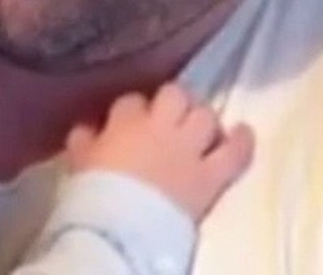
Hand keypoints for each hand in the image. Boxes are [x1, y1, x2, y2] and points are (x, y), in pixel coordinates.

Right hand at [65, 83, 254, 221]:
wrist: (122, 227)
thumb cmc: (94, 194)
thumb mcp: (79, 162)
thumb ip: (84, 140)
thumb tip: (86, 129)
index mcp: (126, 122)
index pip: (132, 101)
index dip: (133, 109)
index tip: (130, 121)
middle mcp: (162, 126)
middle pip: (174, 94)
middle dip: (172, 101)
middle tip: (169, 115)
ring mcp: (190, 149)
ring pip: (205, 116)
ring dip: (202, 119)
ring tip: (199, 127)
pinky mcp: (211, 175)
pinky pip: (235, 152)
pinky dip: (241, 141)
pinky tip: (243, 132)